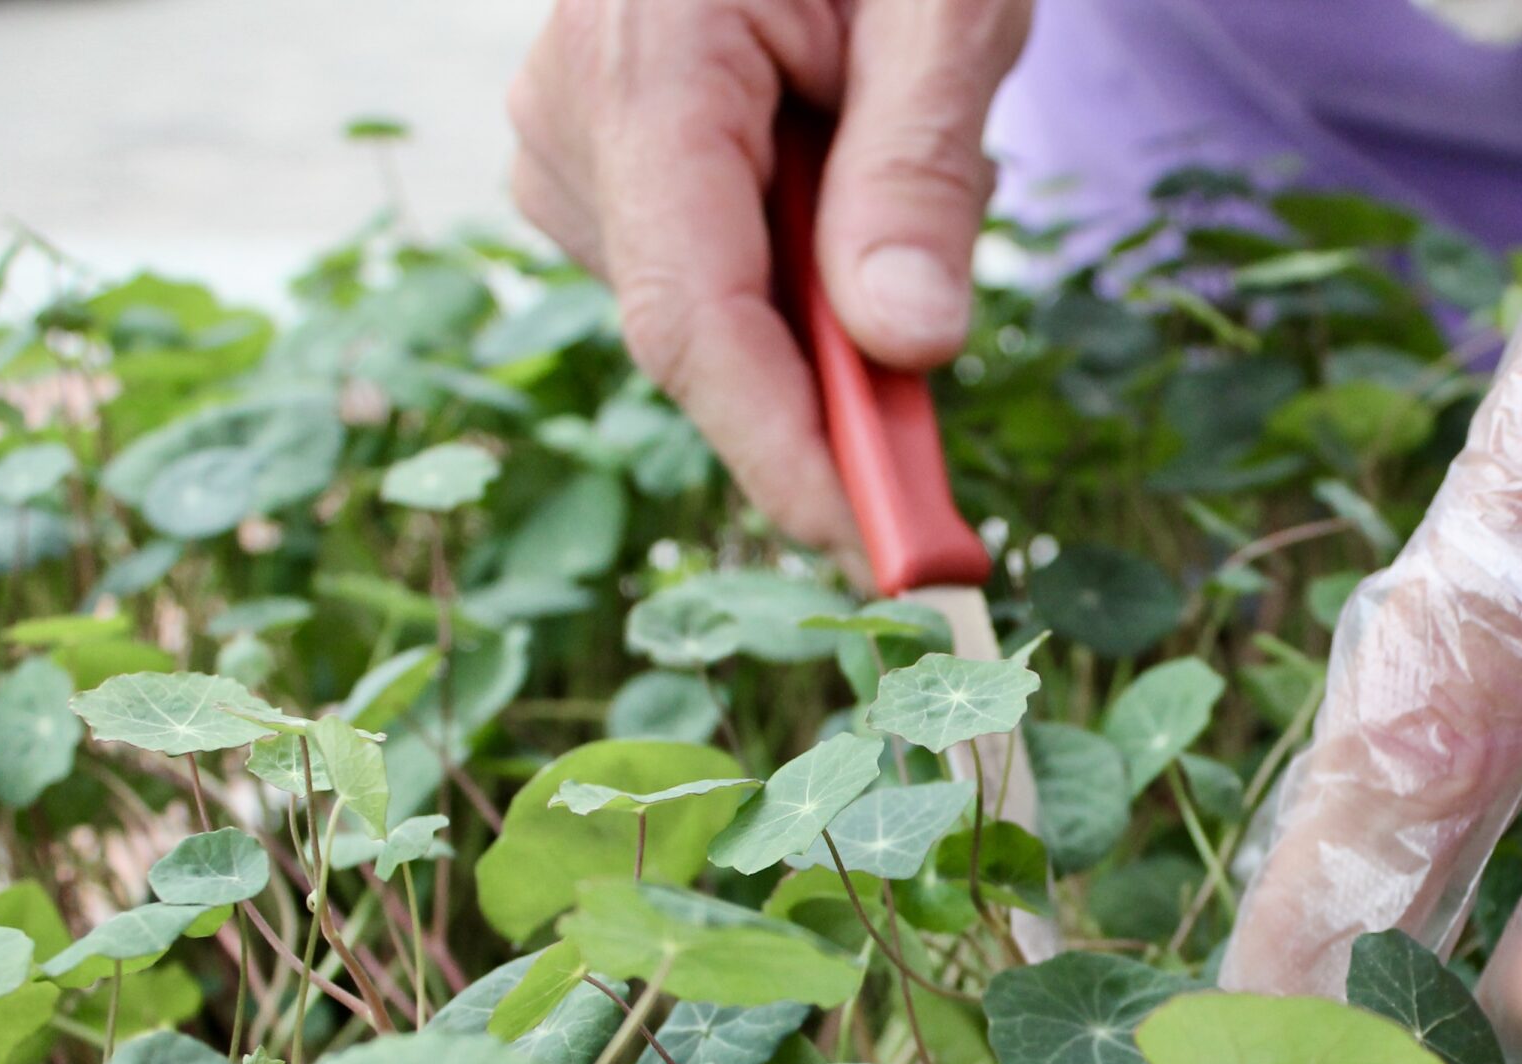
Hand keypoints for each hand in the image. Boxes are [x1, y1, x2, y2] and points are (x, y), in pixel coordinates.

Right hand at [508, 0, 1031, 545]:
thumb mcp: (945, 4)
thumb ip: (920, 169)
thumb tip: (905, 351)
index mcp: (644, 59)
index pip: (696, 318)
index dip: (788, 454)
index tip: (884, 552)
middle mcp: (573, 112)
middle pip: (705, 334)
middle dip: (837, 379)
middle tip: (948, 322)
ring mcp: (574, 141)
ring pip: (712, 314)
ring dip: (827, 300)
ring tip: (894, 135)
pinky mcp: (600, 161)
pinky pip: (708, 272)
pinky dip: (799, 265)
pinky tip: (839, 153)